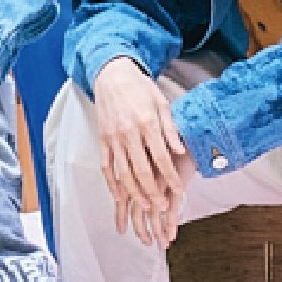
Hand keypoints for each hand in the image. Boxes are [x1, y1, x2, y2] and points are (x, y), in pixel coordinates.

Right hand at [92, 58, 191, 246]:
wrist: (111, 74)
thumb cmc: (140, 88)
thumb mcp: (162, 103)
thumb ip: (170, 128)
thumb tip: (179, 150)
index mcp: (146, 123)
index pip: (161, 157)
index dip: (170, 177)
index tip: (179, 190)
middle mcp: (128, 133)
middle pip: (141, 170)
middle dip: (153, 192)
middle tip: (162, 207)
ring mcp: (113, 137)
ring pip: (123, 172)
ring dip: (134, 193)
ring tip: (145, 206)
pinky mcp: (102, 139)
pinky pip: (106, 166)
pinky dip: (112, 183)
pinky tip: (120, 196)